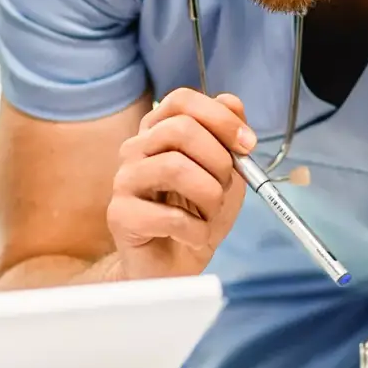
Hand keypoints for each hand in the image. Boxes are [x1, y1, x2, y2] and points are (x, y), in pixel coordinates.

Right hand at [107, 89, 252, 279]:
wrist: (174, 266)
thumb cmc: (196, 217)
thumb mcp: (225, 174)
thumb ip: (227, 137)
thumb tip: (231, 102)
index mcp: (158, 133)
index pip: (182, 100)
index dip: (220, 118)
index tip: (247, 144)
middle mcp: (136, 150)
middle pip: (180, 129)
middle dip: (219, 161)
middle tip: (224, 188)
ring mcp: (124, 180)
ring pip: (175, 167)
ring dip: (209, 196)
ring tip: (209, 216)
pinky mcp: (120, 215)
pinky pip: (171, 216)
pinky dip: (197, 231)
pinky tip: (195, 237)